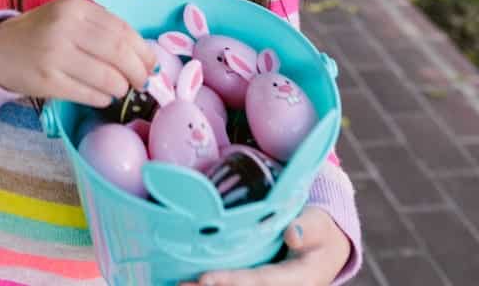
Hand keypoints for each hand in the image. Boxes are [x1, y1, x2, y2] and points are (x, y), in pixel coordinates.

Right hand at [0, 0, 156, 106]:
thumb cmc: (42, 33)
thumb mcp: (69, 17)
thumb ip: (101, 28)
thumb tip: (143, 55)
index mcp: (74, 7)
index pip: (121, 28)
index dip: (142, 49)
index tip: (152, 63)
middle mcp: (64, 27)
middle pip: (117, 52)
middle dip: (137, 71)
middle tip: (143, 82)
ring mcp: (54, 55)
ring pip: (106, 76)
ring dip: (120, 87)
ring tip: (120, 89)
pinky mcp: (47, 81)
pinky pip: (87, 94)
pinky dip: (102, 98)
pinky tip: (103, 97)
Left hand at [178, 207, 351, 285]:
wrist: (327, 248)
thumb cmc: (321, 232)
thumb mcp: (320, 226)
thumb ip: (308, 228)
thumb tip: (291, 234)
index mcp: (298, 279)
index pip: (261, 282)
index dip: (233, 281)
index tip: (206, 279)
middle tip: (180, 285)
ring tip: (178, 285)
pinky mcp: (259, 282)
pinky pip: (237, 284)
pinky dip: (215, 283)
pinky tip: (190, 281)